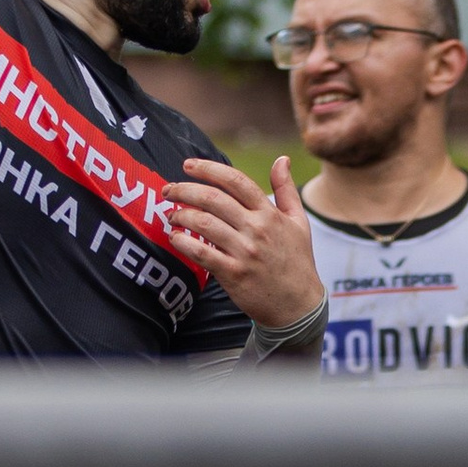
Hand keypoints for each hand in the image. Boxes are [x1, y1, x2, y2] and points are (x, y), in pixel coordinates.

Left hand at [165, 152, 324, 332]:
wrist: (298, 307)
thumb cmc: (297, 262)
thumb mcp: (299, 222)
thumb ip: (286, 189)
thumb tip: (282, 159)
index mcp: (270, 214)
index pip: (236, 181)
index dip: (208, 169)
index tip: (188, 165)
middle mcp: (257, 229)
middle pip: (214, 199)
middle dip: (184, 190)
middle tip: (168, 190)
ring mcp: (244, 252)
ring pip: (204, 224)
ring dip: (181, 216)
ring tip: (171, 215)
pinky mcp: (233, 274)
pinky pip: (202, 253)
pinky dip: (184, 243)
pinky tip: (175, 238)